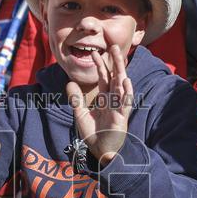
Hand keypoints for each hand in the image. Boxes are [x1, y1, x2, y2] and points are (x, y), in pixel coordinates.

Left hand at [66, 45, 134, 166]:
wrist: (100, 151)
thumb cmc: (94, 134)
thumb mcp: (81, 114)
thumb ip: (76, 99)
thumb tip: (69, 82)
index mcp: (105, 98)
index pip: (104, 77)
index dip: (100, 65)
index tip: (94, 52)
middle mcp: (113, 100)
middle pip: (114, 77)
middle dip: (114, 62)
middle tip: (112, 46)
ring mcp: (119, 108)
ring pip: (122, 86)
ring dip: (121, 72)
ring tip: (120, 58)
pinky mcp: (122, 117)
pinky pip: (125, 103)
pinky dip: (126, 92)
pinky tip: (126, 82)